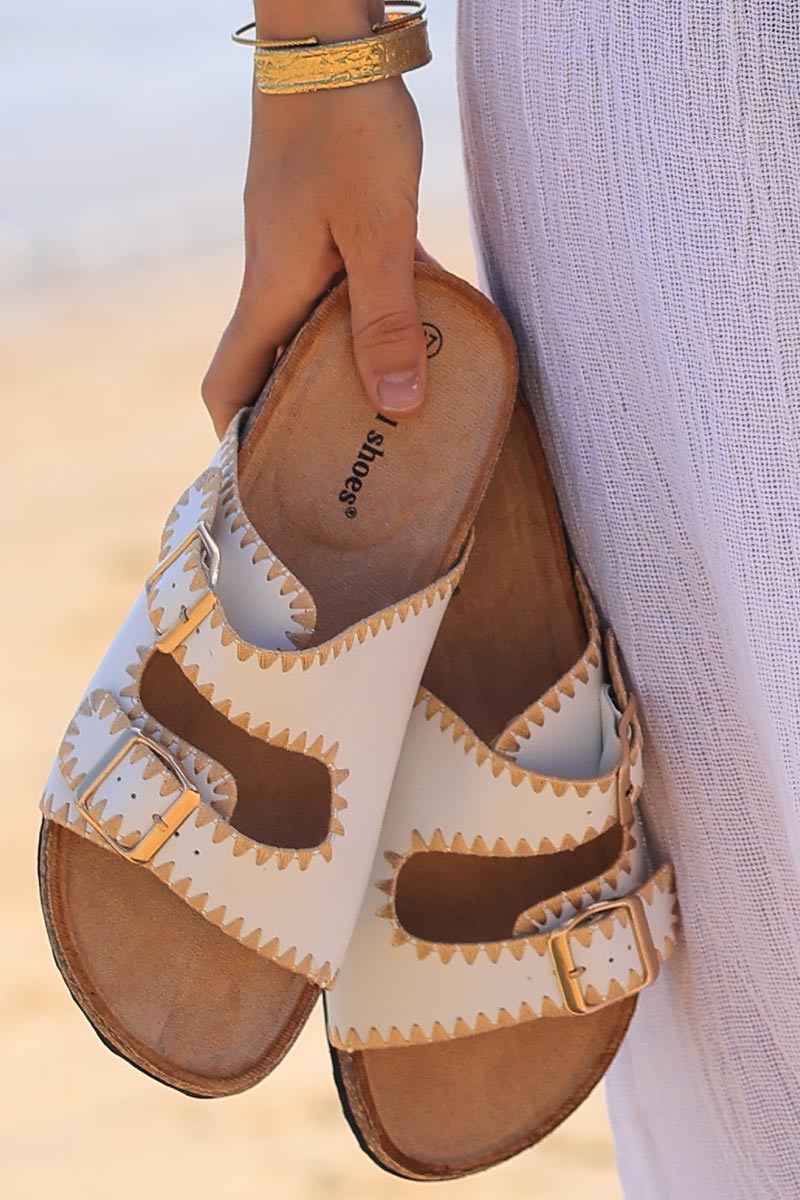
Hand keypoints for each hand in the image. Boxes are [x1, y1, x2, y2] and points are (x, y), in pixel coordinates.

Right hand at [202, 1, 426, 437]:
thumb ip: (388, 316)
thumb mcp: (378, 229)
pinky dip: (376, 311)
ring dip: (347, 365)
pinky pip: (347, 286)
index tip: (270, 478)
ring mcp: (299, 252)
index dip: (238, 437)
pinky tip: (426, 323)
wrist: (328, 40)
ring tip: (396, 405)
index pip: (229, 385)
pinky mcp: (326, 225)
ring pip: (316, 328)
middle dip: (305, 414)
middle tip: (354, 455)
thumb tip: (398, 405)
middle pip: (274, 367)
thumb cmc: (346, 128)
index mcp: (270, 295)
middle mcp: (276, 282)